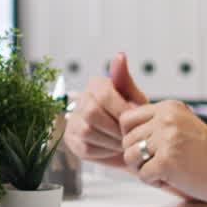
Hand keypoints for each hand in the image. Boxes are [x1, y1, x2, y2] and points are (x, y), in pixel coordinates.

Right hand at [64, 52, 148, 166]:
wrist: (129, 141)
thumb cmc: (132, 117)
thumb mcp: (134, 98)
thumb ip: (126, 80)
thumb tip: (120, 55)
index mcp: (95, 84)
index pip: (104, 95)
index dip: (122, 112)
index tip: (135, 122)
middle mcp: (80, 99)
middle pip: (92, 114)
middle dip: (115, 129)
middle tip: (129, 136)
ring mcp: (72, 120)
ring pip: (88, 132)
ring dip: (111, 141)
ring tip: (123, 143)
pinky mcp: (71, 139)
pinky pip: (85, 147)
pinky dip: (103, 151)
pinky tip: (111, 147)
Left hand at [120, 100, 206, 202]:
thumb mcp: (182, 125)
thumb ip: (156, 123)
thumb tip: (123, 128)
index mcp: (169, 107)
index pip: (127, 119)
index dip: (131, 138)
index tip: (146, 148)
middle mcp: (166, 119)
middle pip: (126, 140)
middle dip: (137, 156)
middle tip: (157, 163)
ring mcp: (166, 139)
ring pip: (130, 156)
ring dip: (142, 169)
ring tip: (162, 171)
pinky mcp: (167, 161)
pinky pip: (142, 174)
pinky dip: (153, 181)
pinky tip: (171, 179)